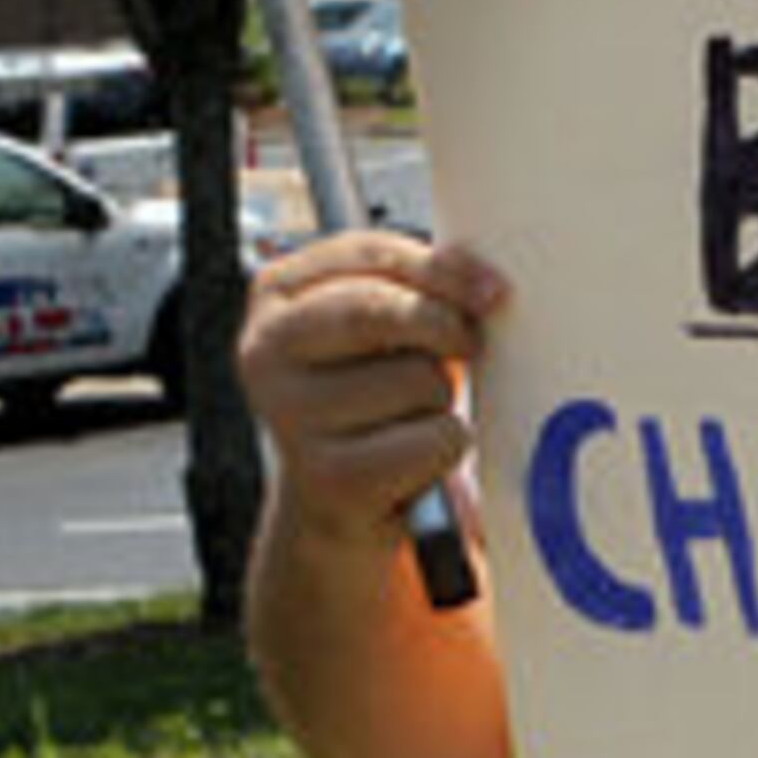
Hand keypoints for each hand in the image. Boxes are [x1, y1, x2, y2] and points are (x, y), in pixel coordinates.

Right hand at [239, 231, 508, 548]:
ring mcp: (289, 417)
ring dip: (441, 397)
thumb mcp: (372, 328)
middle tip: (472, 343)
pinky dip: (447, 447)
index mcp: (274, 295)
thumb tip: (481, 279)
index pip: (368, 253)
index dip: (442, 267)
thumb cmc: (363, 400)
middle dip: (445, 323)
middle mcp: (264, 351)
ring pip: (418, 376)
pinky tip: (414, 459)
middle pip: (381, 309)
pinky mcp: (328, 478)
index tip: (492, 288)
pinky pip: (433, 439)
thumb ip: (413, 287)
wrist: (331, 505)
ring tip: (413, 416)